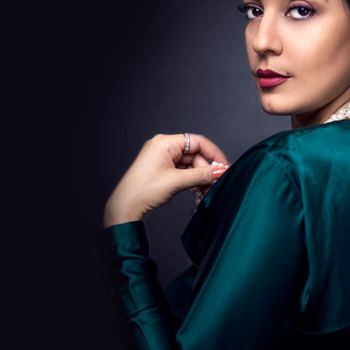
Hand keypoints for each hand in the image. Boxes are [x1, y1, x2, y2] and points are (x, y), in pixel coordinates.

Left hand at [103, 133, 229, 227]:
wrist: (125, 208)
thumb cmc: (143, 191)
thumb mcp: (177, 182)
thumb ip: (201, 175)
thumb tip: (220, 172)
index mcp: (164, 143)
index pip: (197, 141)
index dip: (213, 153)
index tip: (224, 166)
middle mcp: (163, 147)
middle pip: (194, 154)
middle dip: (206, 170)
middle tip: (214, 185)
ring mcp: (161, 159)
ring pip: (189, 165)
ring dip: (199, 178)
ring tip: (205, 192)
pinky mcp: (161, 170)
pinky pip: (182, 172)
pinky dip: (191, 181)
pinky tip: (196, 191)